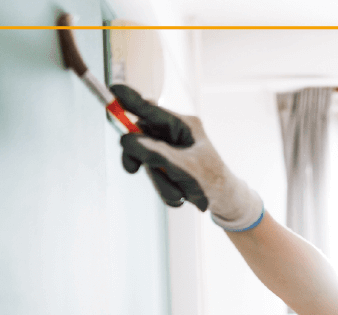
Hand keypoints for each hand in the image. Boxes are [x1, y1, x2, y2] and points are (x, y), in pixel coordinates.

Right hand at [111, 84, 263, 230]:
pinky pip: (154, 174)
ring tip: (178, 193)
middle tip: (131, 169)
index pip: (150, 109)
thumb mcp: (184, 168)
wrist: (225, 202)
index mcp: (184, 125)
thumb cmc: (213, 181)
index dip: (130, 100)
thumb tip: (128, 140)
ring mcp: (171, 150)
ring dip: (159, 181)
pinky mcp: (168, 165)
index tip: (112, 90)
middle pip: (142, 137)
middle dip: (140, 158)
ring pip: (147, 160)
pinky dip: (164, 189)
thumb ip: (156, 153)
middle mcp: (175, 134)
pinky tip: (180, 196)